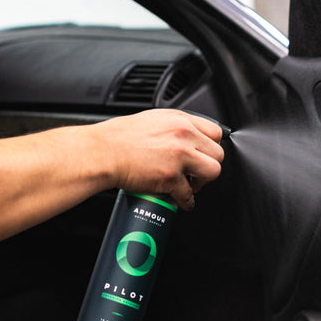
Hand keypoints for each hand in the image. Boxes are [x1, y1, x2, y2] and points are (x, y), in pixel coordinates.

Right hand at [91, 109, 223, 209]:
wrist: (103, 152)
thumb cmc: (119, 137)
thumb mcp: (153, 119)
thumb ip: (174, 126)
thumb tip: (186, 137)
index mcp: (180, 120)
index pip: (215, 132)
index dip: (211, 146)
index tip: (206, 153)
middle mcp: (183, 135)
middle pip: (218, 153)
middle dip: (209, 165)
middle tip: (198, 171)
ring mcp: (179, 157)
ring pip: (212, 172)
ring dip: (203, 181)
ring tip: (192, 184)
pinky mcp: (171, 178)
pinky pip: (190, 194)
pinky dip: (187, 201)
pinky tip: (182, 200)